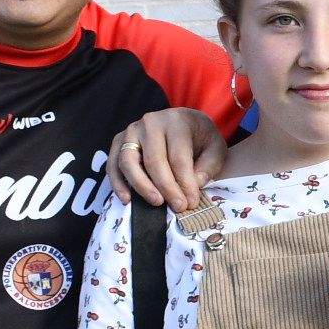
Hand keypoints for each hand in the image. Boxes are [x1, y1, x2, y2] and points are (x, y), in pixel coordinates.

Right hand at [111, 107, 227, 207]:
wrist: (184, 123)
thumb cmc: (201, 138)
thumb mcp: (215, 147)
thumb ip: (209, 166)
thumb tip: (194, 184)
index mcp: (176, 121)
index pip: (178, 156)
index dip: (184, 182)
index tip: (191, 203)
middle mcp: (150, 123)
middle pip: (154, 160)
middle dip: (166, 187)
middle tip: (178, 207)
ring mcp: (131, 131)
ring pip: (129, 161)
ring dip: (141, 186)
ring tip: (156, 203)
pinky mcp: (119, 141)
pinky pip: (113, 164)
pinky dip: (117, 183)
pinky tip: (127, 199)